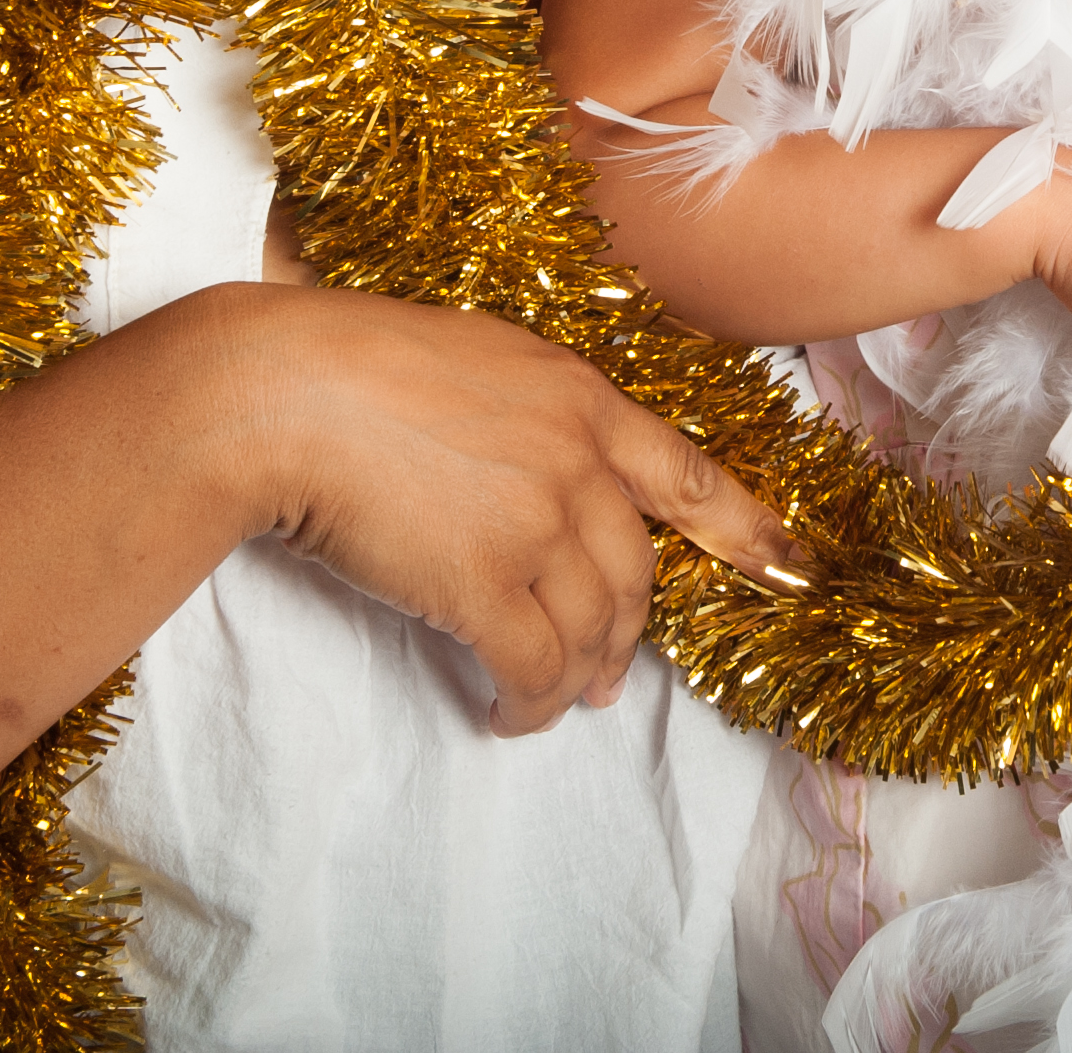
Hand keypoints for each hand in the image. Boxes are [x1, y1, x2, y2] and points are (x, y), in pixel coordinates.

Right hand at [211, 284, 804, 732]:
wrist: (280, 390)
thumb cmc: (348, 363)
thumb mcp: (471, 357)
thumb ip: (523, 412)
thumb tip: (526, 468)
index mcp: (579, 396)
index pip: (686, 474)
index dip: (745, 528)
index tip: (791, 566)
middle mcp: (576, 459)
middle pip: (637, 570)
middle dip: (629, 631)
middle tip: (610, 671)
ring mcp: (536, 522)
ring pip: (596, 629)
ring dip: (581, 678)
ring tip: (554, 700)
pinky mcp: (484, 583)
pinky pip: (535, 667)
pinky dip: (531, 703)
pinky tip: (507, 713)